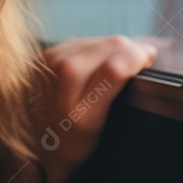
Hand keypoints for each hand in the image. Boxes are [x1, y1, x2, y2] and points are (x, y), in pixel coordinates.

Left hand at [31, 35, 156, 182]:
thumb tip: (148, 51)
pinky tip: (102, 58)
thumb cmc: (71, 140)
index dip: (140, 57)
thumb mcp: (99, 125)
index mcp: (80, 109)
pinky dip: (98, 47)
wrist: (32, 142)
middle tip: (143, 59)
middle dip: (133, 49)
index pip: (116, 67)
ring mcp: (51, 62)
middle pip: (112, 46)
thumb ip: (115, 86)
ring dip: (116, 47)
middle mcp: (62, 80)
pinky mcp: (46, 54)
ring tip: (124, 60)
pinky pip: (83, 41)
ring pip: (100, 39)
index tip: (150, 60)